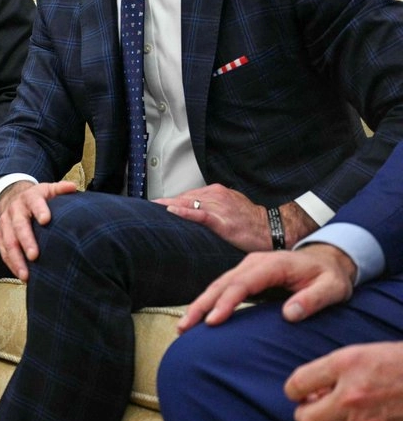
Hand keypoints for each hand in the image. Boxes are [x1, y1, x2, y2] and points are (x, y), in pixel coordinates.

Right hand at [0, 180, 78, 281]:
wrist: (14, 198)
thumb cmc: (38, 199)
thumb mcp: (49, 190)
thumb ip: (60, 189)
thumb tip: (73, 187)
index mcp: (29, 197)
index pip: (34, 202)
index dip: (40, 210)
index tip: (46, 220)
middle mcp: (15, 209)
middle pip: (19, 225)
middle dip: (26, 241)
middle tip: (35, 256)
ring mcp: (5, 222)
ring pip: (8, 241)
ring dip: (16, 258)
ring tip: (26, 275)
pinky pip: (3, 250)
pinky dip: (11, 263)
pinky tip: (20, 275)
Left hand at [157, 183, 315, 250]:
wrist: (273, 229)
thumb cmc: (251, 221)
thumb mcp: (229, 207)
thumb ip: (210, 207)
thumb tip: (191, 211)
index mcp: (216, 192)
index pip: (187, 195)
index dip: (170, 200)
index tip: (154, 205)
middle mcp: (216, 196)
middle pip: (183, 198)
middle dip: (165, 203)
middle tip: (147, 208)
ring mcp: (218, 207)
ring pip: (188, 203)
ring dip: (168, 206)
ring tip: (151, 209)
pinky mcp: (222, 221)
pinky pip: (199, 215)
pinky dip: (184, 212)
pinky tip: (171, 211)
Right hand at [176, 243, 356, 331]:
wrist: (328, 260)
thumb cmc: (330, 276)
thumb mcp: (332, 288)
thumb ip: (313, 300)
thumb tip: (289, 314)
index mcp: (272, 264)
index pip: (242, 284)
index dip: (226, 303)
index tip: (213, 322)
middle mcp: (253, 263)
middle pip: (221, 284)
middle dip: (200, 305)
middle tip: (184, 327)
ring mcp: (247, 268)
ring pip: (217, 286)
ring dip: (199, 305)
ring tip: (183, 327)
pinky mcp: (245, 277)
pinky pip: (223, 289)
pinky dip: (208, 303)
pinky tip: (198, 318)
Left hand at [287, 342, 402, 420]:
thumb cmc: (397, 364)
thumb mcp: (359, 354)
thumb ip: (328, 371)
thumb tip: (306, 392)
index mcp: (346, 367)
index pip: (296, 385)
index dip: (295, 390)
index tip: (302, 391)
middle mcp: (353, 398)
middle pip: (306, 420)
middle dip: (306, 414)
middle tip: (314, 407)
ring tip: (333, 418)